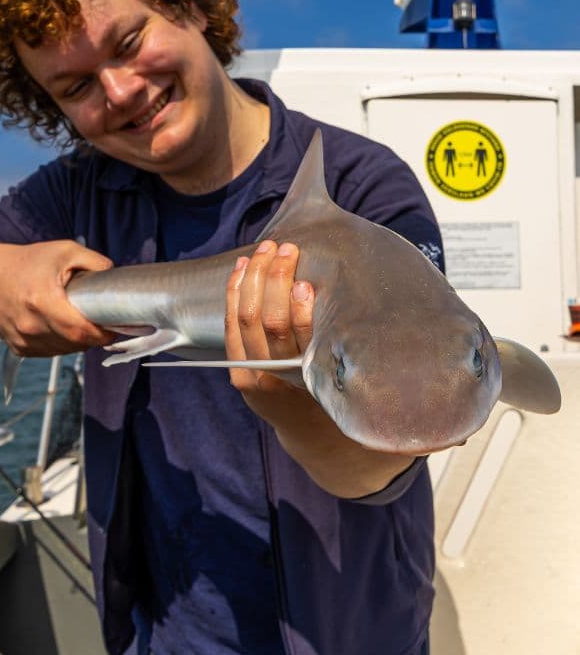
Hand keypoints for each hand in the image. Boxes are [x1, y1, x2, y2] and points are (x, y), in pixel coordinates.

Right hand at [0, 240, 116, 356]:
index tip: (116, 325)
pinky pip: (51, 352)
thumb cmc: (27, 261)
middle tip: (104, 320)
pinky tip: (62, 325)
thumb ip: (94, 261)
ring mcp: (23, 340)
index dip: (103, 333)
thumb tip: (115, 276)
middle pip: (76, 344)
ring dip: (79, 341)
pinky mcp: (19, 348)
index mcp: (42, 301)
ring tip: (82, 320)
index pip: (80, 331)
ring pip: (65, 350)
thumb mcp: (63, 250)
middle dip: (95, 335)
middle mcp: (30, 325)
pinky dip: (62, 343)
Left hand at [225, 240, 419, 496]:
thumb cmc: (359, 407)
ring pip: (246, 319)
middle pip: (267, 322)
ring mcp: (254, 375)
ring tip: (270, 248)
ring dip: (255, 278)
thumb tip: (459, 424)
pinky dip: (236, 293)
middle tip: (289, 247)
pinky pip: (231, 325)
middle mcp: (279, 382)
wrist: (323, 444)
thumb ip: (412, 398)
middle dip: (276, 279)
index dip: (301, 310)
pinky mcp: (240, 369)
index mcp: (313, 388)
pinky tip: (246, 267)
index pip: (300, 344)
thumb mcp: (384, 404)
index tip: (310, 283)